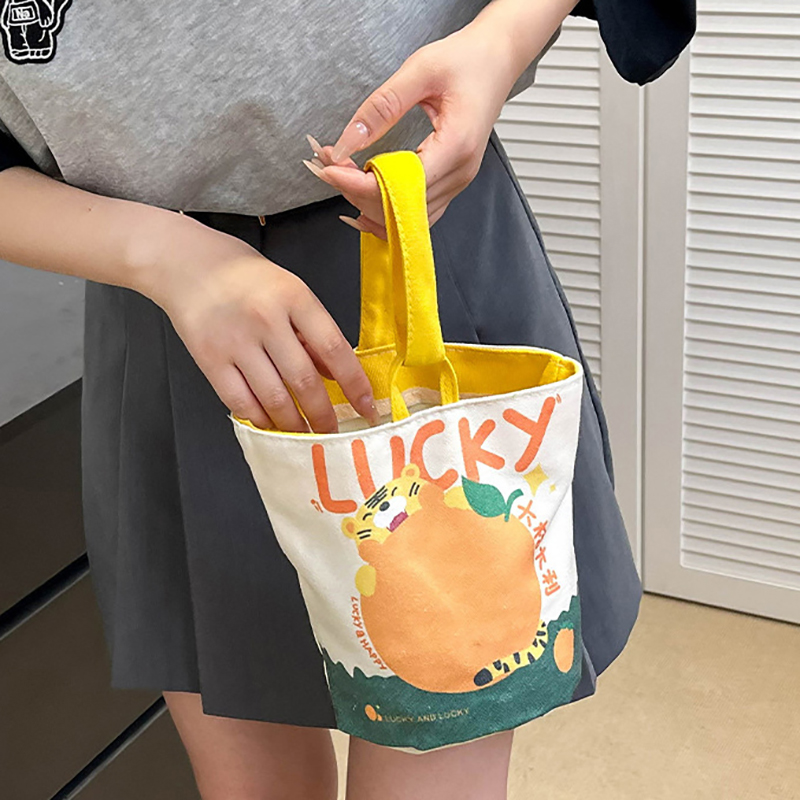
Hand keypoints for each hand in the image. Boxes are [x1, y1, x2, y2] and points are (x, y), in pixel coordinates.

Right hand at [138, 213, 376, 432]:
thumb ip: (314, 331)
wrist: (188, 264)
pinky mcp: (210, 359)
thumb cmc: (247, 277)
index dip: (355, 384)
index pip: (335, 348)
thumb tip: (336, 374)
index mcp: (295, 298)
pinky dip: (260, 418)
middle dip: (323, 414)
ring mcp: (236, 340)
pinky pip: (240, 400)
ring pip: (273, 397)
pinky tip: (271, 424)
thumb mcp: (292, 291)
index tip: (366, 407)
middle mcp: (266, 319)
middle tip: (334, 432)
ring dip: (294, 423)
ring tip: (305, 435)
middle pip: (303, 380)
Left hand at [301, 0, 576, 237]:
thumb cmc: (467, 61)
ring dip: (369, 202)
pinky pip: (416, 211)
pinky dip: (386, 208)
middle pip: (400, 208)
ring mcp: (457, 182)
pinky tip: (363, 197)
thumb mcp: (420, 71)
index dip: (359, 185)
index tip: (329, 170)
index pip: (400, 186)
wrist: (497, 60)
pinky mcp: (451, 182)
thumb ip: (382, 107)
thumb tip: (346, 142)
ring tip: (341, 175)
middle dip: (357, 192)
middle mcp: (459, 174)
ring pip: (406, 216)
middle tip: (327, 165)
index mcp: (455, 147)